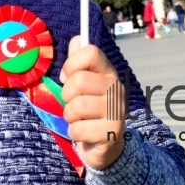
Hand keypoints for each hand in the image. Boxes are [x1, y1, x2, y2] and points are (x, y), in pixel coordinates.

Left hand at [60, 36, 124, 169]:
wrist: (105, 145)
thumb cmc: (89, 109)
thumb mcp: (82, 83)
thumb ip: (78, 61)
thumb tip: (76, 39)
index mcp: (108, 72)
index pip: (91, 52)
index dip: (72, 63)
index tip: (66, 76)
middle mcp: (116, 88)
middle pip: (79, 80)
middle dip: (66, 95)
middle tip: (71, 102)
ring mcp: (117, 111)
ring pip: (77, 106)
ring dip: (69, 116)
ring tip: (77, 119)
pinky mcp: (112, 133)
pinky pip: (78, 129)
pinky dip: (74, 133)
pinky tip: (83, 133)